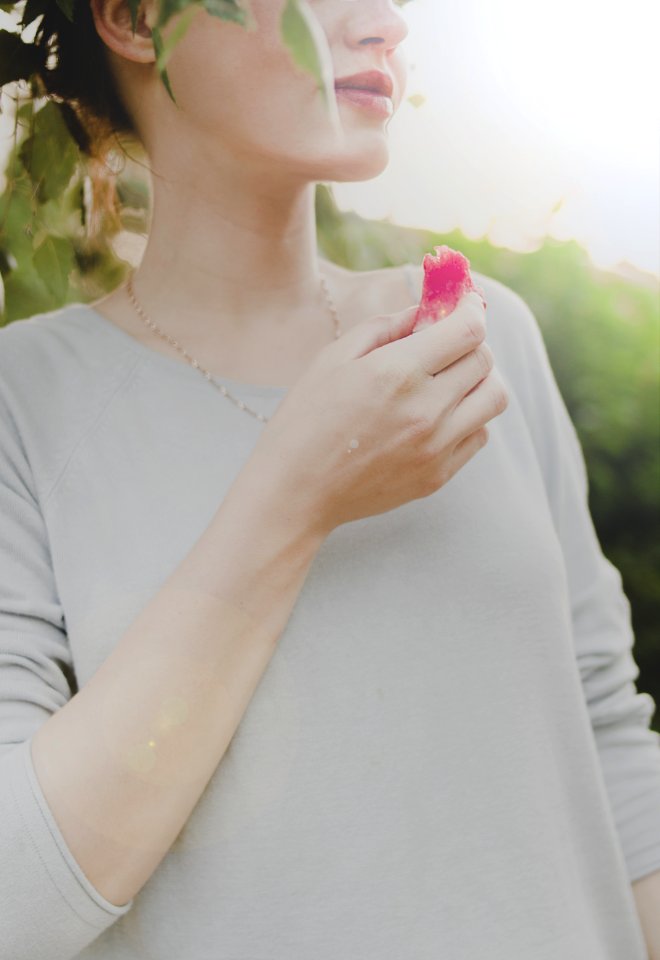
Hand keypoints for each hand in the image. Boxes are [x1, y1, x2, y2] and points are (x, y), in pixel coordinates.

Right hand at [247, 290, 508, 538]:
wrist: (295, 492)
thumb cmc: (305, 420)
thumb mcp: (333, 358)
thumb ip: (385, 327)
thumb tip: (425, 310)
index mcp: (397, 373)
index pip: (467, 329)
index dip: (472, 308)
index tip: (466, 303)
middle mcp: (425, 410)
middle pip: (484, 360)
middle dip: (470, 341)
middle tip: (448, 341)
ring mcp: (436, 447)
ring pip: (494, 398)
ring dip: (478, 379)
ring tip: (449, 379)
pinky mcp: (438, 476)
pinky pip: (479, 435)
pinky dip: (470, 417)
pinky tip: (439, 415)